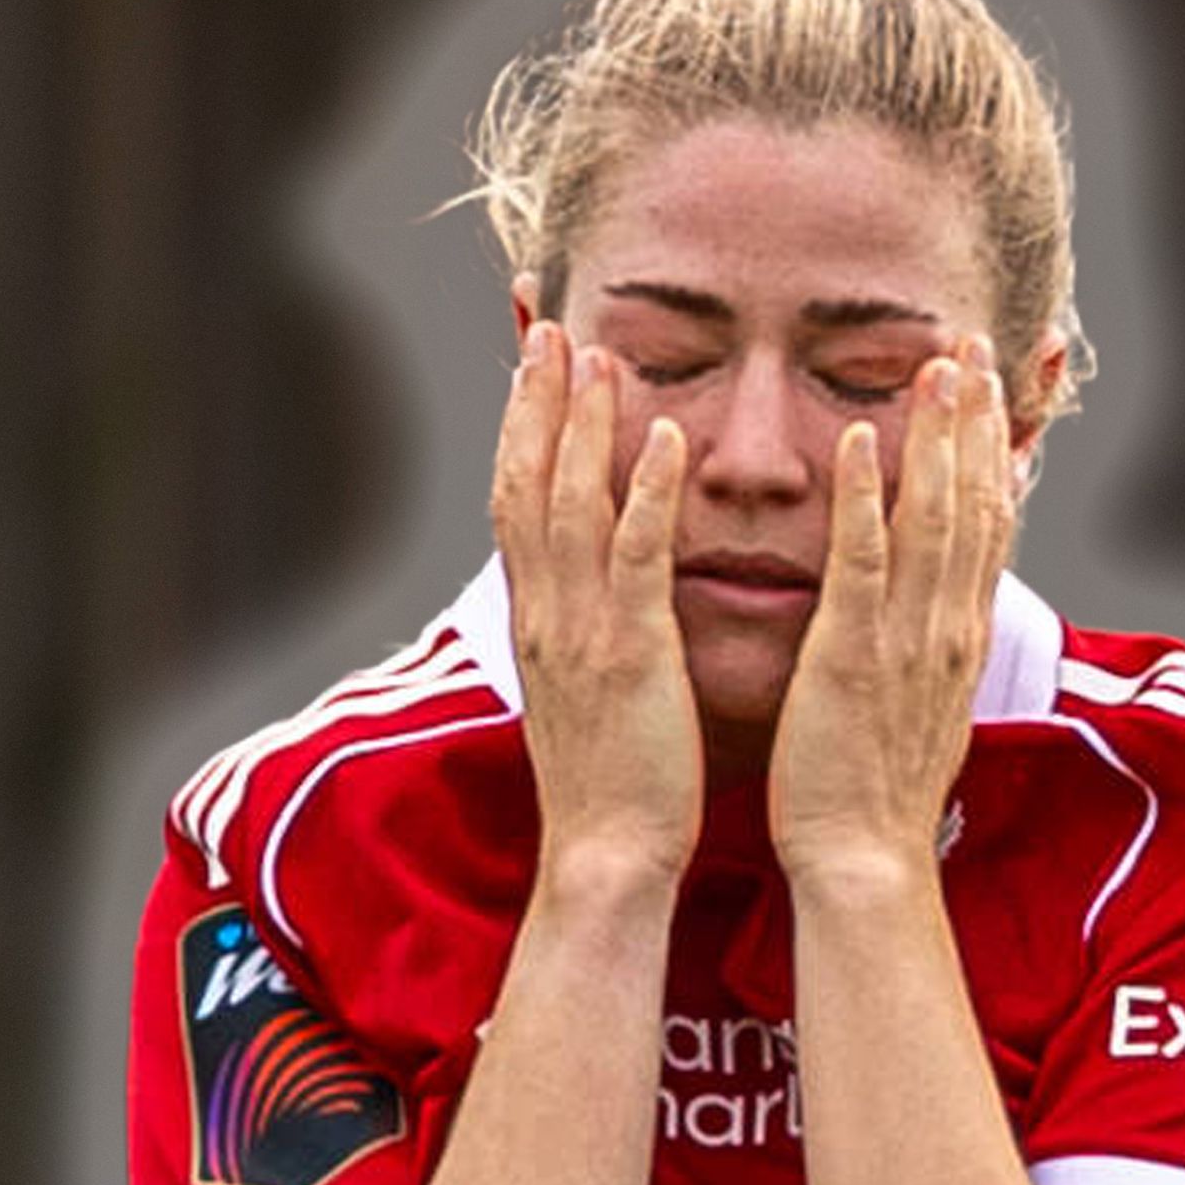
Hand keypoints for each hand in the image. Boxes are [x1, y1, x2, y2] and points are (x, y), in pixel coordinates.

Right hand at [492, 322, 697, 884]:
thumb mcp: (594, 690)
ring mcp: (583, 630)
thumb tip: (601, 594)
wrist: (610, 858)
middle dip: (534, 402)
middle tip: (544, 326)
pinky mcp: (630, 654)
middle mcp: (549, 613)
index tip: (529, 366)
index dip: (520, 430)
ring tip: (594, 350)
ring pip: (570, 503)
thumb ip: (594, 631)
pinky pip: (635, 557)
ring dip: (580, 422)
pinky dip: (645, 491)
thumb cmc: (620, 783)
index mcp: (543, 620)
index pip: (519, 503)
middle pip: (527, 483)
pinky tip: (665, 435)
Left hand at [768, 338, 1014, 887]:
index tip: (989, 393)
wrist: (863, 863)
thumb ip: (923, 651)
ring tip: (938, 367)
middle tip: (974, 347)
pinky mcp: (854, 655)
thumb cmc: (871, 794)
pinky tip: (859, 438)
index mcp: (957, 637)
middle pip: (977, 504)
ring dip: (937, 437)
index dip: (993, 453)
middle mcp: (947, 627)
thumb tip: (931, 618)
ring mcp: (907, 639)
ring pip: (935, 518)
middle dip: (976, 422)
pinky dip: (866, 497)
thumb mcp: (914, 707)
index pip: (990, 526)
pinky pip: (863, 561)